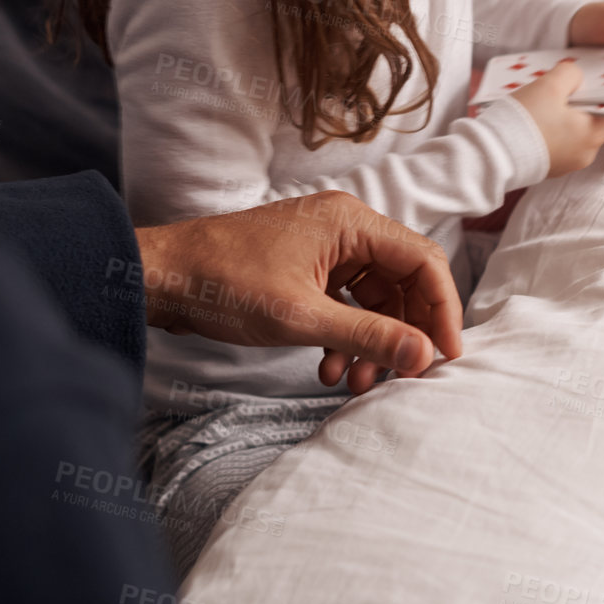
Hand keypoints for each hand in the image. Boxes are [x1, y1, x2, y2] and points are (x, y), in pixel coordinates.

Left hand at [134, 190, 463, 396]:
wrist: (159, 277)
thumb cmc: (223, 283)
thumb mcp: (301, 317)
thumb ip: (367, 335)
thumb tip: (423, 355)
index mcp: (351, 222)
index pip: (423, 259)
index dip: (441, 308)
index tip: (445, 355)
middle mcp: (346, 226)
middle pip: (402, 279)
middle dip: (403, 331)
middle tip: (401, 375)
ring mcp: (326, 246)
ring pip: (374, 295)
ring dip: (371, 340)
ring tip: (354, 382)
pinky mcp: (308, 266)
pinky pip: (346, 300)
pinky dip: (344, 334)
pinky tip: (327, 368)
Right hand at [507, 60, 603, 177]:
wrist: (490, 156)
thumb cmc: (525, 121)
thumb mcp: (550, 85)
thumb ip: (571, 73)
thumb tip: (576, 76)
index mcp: (593, 135)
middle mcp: (585, 154)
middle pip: (599, 122)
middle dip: (588, 103)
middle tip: (571, 87)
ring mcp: (567, 163)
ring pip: (577, 132)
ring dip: (568, 115)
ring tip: (548, 100)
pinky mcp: (549, 166)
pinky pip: (560, 142)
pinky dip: (555, 128)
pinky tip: (537, 116)